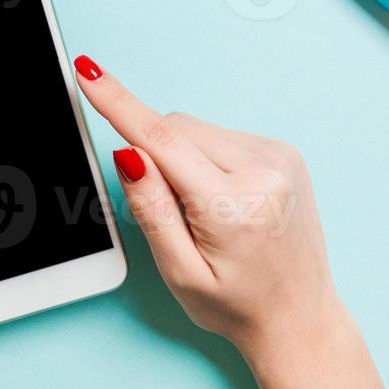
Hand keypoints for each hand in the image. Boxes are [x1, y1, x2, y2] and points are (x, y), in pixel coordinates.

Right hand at [72, 55, 342, 360]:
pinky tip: (227, 199)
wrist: (299, 317)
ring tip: (207, 211)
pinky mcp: (285, 152)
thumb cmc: (237, 305)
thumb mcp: (180, 272)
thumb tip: (128, 153)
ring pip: (199, 130)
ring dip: (185, 158)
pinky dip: (209, 159)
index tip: (88, 71)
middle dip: (156, 156)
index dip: (117, 102)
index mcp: (232, 206)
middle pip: (177, 130)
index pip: (161, 140)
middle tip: (174, 212)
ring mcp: (280, 157)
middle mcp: (263, 172)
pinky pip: (223, 136)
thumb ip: (151, 209)